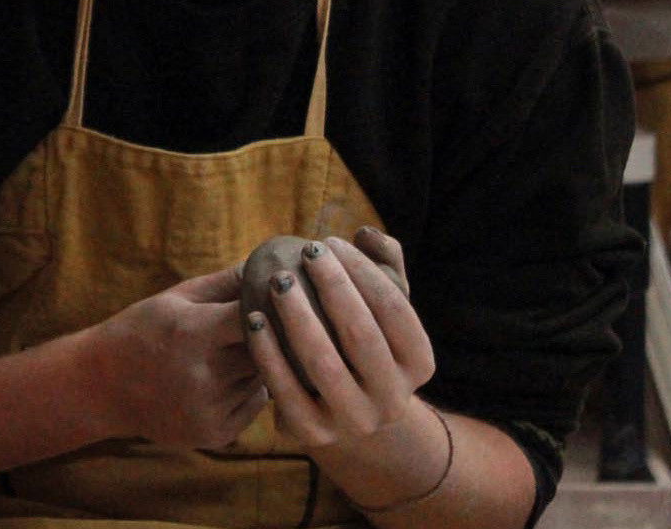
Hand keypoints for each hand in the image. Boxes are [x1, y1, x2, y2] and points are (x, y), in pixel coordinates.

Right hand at [81, 266, 268, 447]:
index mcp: (192, 333)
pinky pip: (255, 403)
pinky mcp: (216, 434)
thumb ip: (227, 282)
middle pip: (264, 349)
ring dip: (257, 362)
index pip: (257, 315)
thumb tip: (276, 267)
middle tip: (260, 322)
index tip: (280, 296)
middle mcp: (203, 376)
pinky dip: (247, 389)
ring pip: (262, 376)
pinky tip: (219, 379)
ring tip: (226, 352)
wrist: (103, 387)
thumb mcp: (177, 298)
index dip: (271, 304)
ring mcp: (210, 409)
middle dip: (266, 334)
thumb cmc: (142, 330)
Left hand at [244, 227, 433, 450]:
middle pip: (362, 335)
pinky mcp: (314, 435)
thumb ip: (384, 264)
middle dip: (333, 286)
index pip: (395, 310)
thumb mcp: (381, 309)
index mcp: (418, 364)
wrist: (345, 413)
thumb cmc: (362, 342)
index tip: (331, 242)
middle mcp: (393, 399)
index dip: (364, 271)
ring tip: (277, 280)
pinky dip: (267, 352)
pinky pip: (286, 390)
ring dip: (297, 317)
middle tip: (305, 251)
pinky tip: (252, 318)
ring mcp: (355, 421)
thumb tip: (367, 234)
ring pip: (323, 364)